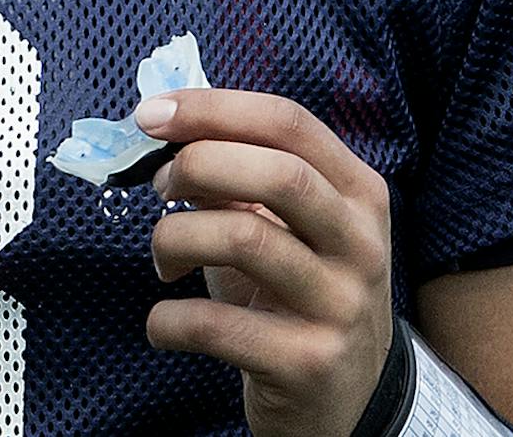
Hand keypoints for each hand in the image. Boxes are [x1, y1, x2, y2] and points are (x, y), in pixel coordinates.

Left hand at [136, 87, 393, 436]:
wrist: (341, 402)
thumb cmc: (292, 295)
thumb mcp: (281, 229)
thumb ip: (237, 177)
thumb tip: (163, 129)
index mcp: (358, 192)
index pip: (288, 123)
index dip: (213, 109)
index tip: (150, 115)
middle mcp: (362, 244)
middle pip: (279, 175)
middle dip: (198, 164)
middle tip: (159, 185)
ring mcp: (341, 307)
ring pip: (245, 240)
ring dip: (174, 238)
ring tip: (163, 257)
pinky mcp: (309, 365)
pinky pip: (218, 326)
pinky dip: (169, 319)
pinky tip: (163, 323)